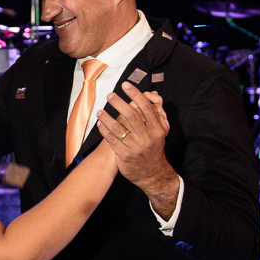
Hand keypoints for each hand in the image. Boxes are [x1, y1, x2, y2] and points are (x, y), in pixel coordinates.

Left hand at [96, 81, 179, 217]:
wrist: (153, 175)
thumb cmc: (153, 150)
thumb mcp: (159, 133)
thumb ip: (155, 116)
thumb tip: (152, 95)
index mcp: (157, 129)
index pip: (146, 107)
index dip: (135, 94)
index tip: (126, 85)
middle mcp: (147, 137)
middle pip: (131, 115)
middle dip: (119, 102)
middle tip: (110, 95)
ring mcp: (135, 147)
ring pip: (118, 128)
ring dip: (107, 117)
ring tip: (100, 111)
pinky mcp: (124, 155)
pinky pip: (111, 139)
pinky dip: (104, 130)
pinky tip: (100, 124)